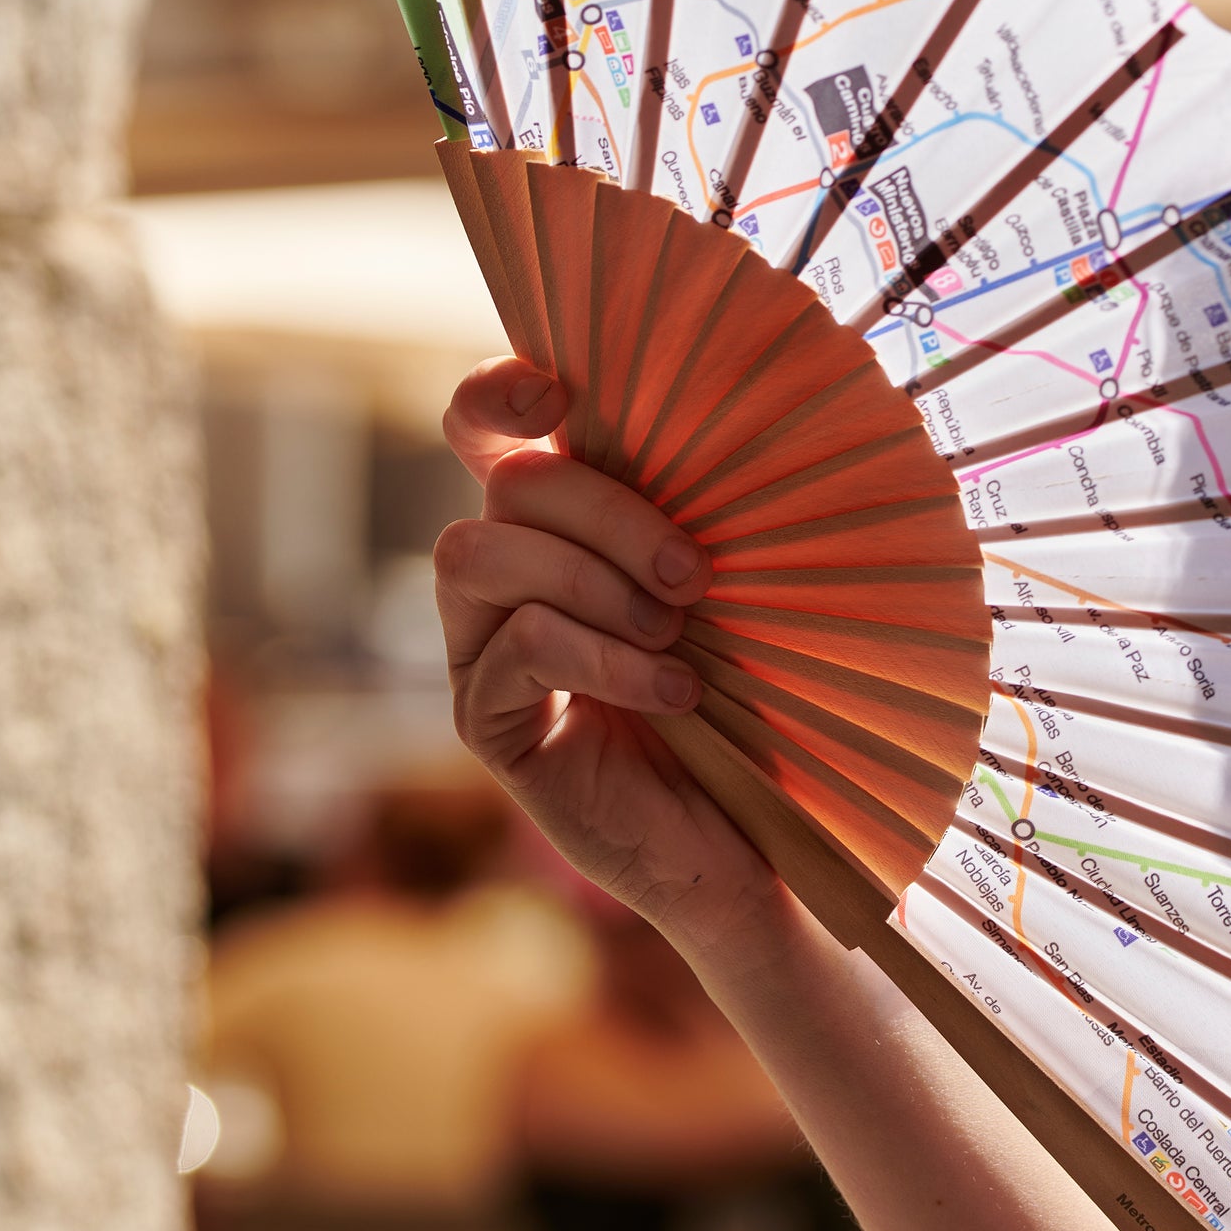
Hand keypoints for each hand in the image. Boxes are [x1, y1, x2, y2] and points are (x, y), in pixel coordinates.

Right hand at [436, 358, 778, 953]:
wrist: (752, 837)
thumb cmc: (750, 695)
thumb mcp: (727, 584)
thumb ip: (693, 508)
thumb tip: (736, 417)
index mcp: (557, 525)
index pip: (483, 429)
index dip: (497, 393)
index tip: (557, 397)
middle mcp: (504, 577)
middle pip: (505, 484)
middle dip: (607, 512)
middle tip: (695, 576)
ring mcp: (482, 651)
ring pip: (478, 555)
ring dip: (592, 583)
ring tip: (675, 634)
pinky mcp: (489, 722)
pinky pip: (517, 646)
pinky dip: (602, 657)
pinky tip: (674, 691)